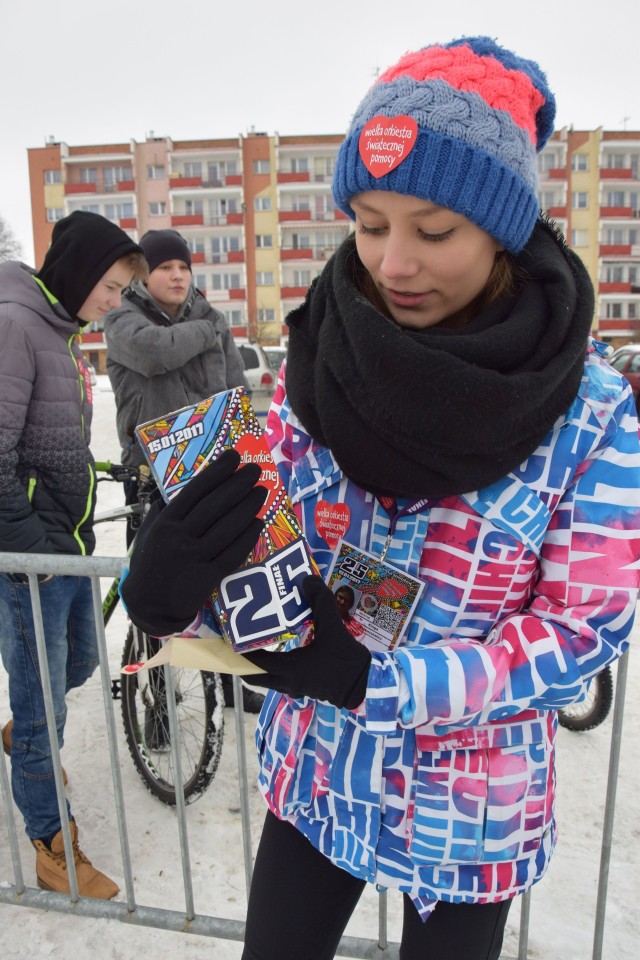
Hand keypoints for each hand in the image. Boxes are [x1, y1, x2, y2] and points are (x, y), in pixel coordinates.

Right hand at [121, 449, 266, 635]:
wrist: (149, 604)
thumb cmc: (150, 562)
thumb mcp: (149, 531)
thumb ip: (166, 509)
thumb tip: (189, 484)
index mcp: (165, 522)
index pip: (195, 490)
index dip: (217, 472)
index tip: (233, 457)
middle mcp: (179, 538)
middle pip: (215, 506)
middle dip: (238, 485)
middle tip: (255, 471)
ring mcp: (194, 558)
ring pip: (227, 527)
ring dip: (247, 507)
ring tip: (261, 492)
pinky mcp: (207, 577)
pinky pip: (233, 553)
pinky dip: (247, 537)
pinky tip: (258, 522)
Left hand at [241, 576, 370, 708]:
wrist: (366, 685)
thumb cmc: (346, 660)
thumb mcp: (333, 627)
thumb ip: (321, 602)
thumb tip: (308, 579)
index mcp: (289, 669)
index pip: (256, 661)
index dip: (240, 650)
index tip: (230, 637)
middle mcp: (287, 683)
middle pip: (255, 676)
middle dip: (244, 663)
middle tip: (238, 644)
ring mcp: (296, 689)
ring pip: (268, 680)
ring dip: (260, 666)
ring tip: (258, 645)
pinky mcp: (305, 689)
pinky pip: (281, 681)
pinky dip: (275, 669)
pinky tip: (282, 653)